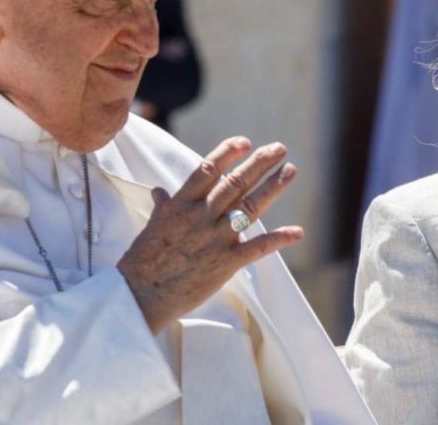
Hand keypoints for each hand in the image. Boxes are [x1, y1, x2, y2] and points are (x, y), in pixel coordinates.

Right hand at [116, 136, 302, 332]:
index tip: (245, 142)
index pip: (208, 169)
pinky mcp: (225, 262)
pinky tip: (297, 232)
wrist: (140, 294)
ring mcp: (215, 238)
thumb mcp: (152, 226)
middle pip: (235, 182)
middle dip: (259, 163)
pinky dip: (279, 239)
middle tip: (280, 148)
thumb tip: (159, 190)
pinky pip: (258, 247)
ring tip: (291, 170)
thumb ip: (163, 206)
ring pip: (250, 207)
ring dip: (273, 187)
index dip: (228, 153)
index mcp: (181, 204)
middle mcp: (200, 216)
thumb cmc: (143, 261)